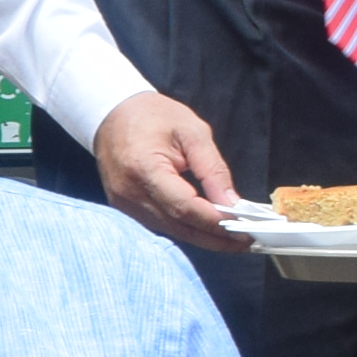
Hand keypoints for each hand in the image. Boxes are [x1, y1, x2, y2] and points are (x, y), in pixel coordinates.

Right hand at [91, 91, 249, 249]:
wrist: (112, 115)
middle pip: (177, 225)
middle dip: (213, 236)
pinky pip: (158, 224)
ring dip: (201, 237)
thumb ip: (212, 168)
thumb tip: (231, 202)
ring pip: (168, 230)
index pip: (184, 206)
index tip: (244, 227)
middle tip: (244, 241)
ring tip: (231, 238)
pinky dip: (184, 229)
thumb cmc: (153, 116)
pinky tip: (204, 229)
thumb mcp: (192, 132)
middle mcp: (130, 192)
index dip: (214, 220)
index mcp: (145, 168)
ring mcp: (123, 203)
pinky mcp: (123, 207)